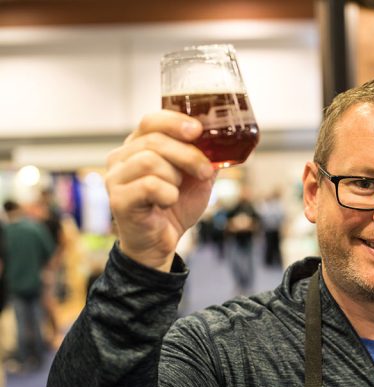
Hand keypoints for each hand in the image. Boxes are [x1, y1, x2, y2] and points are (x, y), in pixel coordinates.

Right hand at [105, 110, 214, 271]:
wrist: (162, 243)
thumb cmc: (175, 207)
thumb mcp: (196, 178)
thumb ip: (204, 158)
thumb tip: (222, 141)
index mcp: (138, 146)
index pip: (150, 121)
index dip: (175, 122)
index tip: (198, 130)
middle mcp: (121, 158)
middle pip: (154, 140)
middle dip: (188, 155)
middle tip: (204, 171)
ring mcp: (115, 178)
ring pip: (150, 161)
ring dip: (175, 177)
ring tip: (177, 191)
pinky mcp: (118, 199)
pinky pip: (149, 186)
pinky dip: (168, 194)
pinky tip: (167, 203)